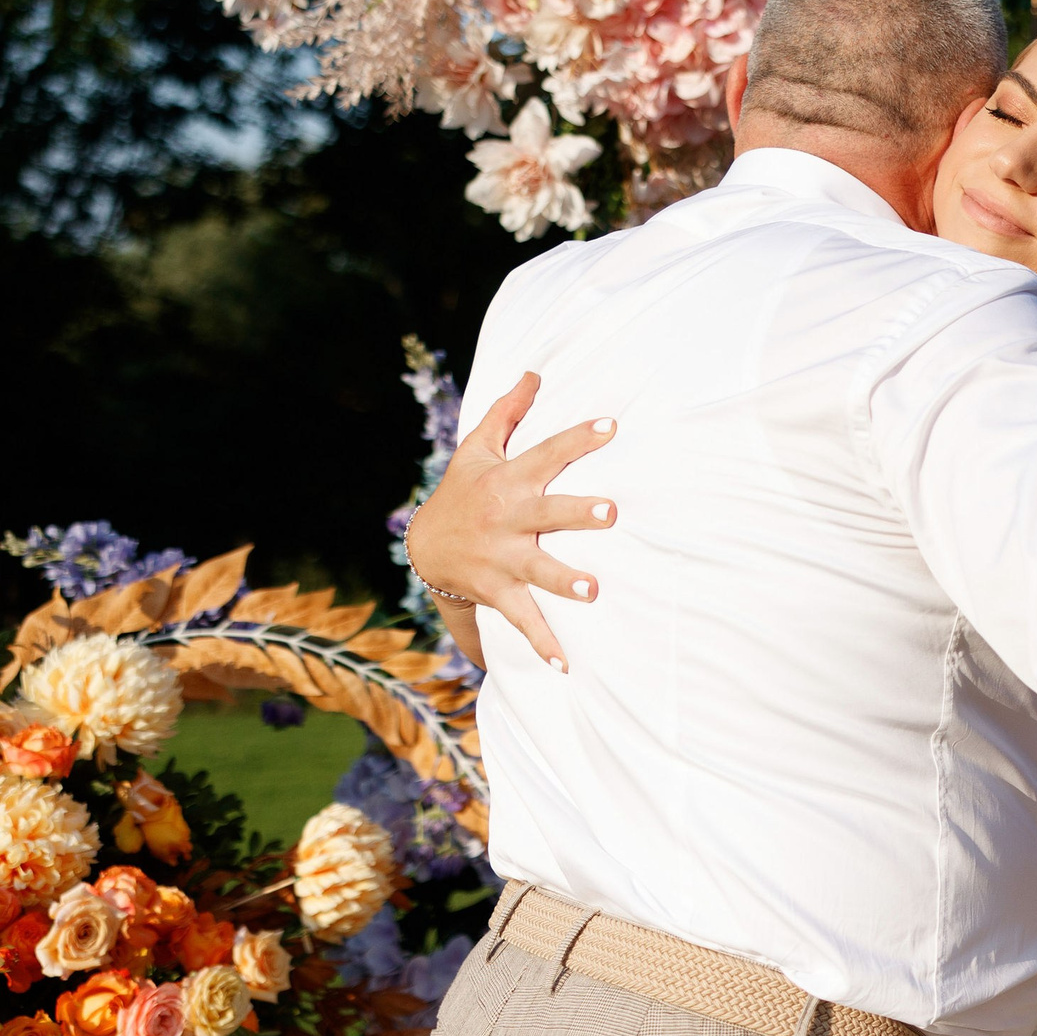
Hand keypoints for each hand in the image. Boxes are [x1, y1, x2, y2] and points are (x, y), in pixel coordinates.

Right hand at [403, 373, 618, 670]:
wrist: (425, 548)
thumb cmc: (463, 492)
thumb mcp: (478, 450)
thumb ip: (508, 412)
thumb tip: (534, 371)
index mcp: (508, 481)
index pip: (547, 453)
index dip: (578, 439)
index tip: (611, 425)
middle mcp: (508, 519)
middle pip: (547, 513)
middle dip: (577, 513)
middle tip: (611, 511)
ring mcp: (502, 558)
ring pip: (538, 570)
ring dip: (565, 579)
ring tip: (593, 589)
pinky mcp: (498, 592)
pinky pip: (523, 620)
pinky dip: (544, 644)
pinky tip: (567, 665)